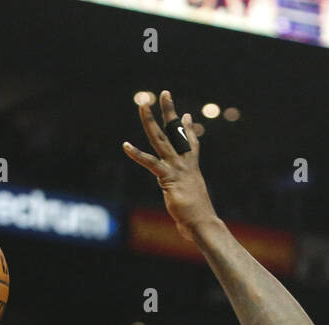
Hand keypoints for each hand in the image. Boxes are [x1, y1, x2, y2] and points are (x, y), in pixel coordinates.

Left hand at [122, 90, 219, 240]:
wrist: (203, 223)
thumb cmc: (198, 220)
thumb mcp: (194, 207)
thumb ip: (188, 206)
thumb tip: (187, 226)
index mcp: (192, 169)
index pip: (191, 144)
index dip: (189, 129)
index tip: (187, 115)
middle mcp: (185, 163)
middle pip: (176, 131)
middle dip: (170, 111)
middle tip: (164, 93)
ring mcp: (176, 168)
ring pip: (161, 139)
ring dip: (151, 120)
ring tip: (143, 104)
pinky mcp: (167, 177)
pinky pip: (150, 163)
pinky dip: (137, 154)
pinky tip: (125, 145)